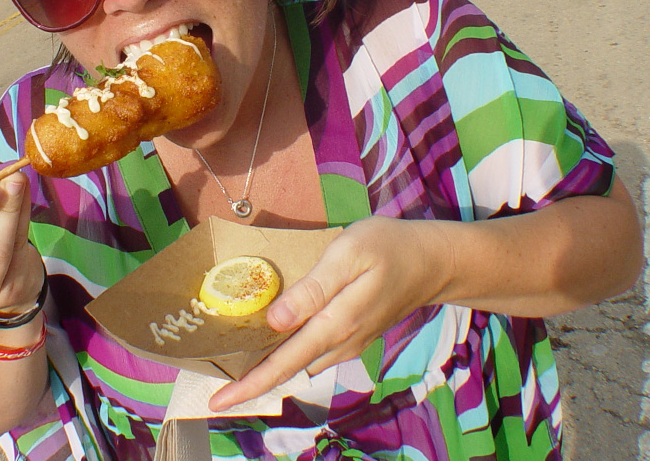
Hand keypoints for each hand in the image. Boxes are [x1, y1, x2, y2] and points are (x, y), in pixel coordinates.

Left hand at [209, 216, 449, 411]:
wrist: (434, 261)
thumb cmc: (389, 248)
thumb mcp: (348, 255)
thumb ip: (311, 289)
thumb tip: (275, 321)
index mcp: (334, 324)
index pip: (284, 363)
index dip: (249, 384)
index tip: (217, 401)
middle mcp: (339, 343)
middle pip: (287, 368)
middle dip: (251, 381)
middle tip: (215, 388)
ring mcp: (347, 342)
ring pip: (299, 361)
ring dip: (268, 366)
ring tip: (233, 362)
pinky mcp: (352, 335)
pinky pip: (312, 350)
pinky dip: (288, 352)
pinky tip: (272, 338)